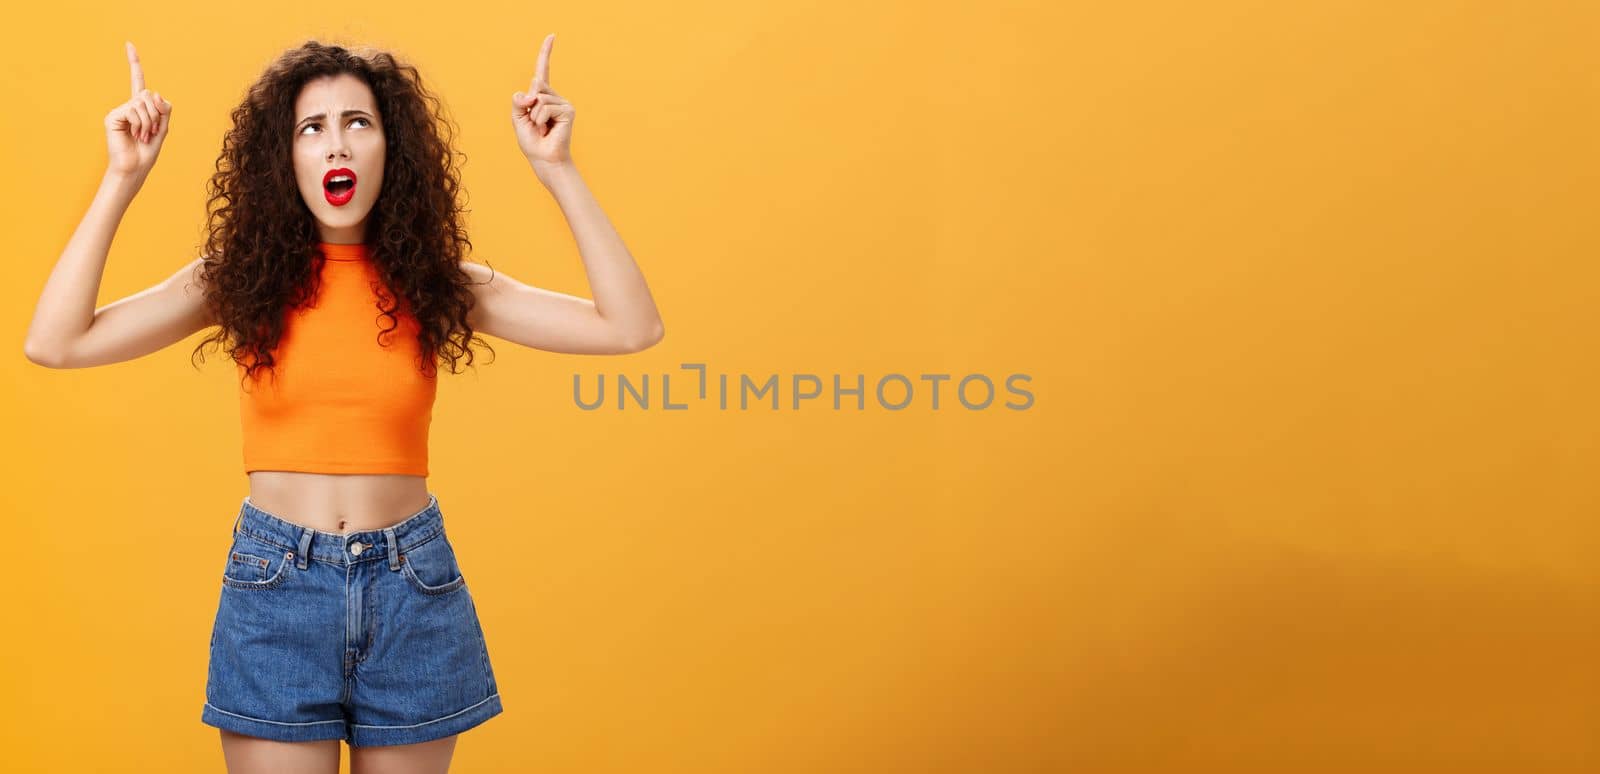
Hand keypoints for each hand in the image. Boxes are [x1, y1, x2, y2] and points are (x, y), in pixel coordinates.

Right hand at [104, 41, 171, 179]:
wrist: (134, 167)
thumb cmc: (147, 151)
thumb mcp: (163, 128)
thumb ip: (163, 109)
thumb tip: (154, 93)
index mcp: (140, 107)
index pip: (138, 81)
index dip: (134, 63)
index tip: (129, 44)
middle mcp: (128, 105)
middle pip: (149, 95)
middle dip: (157, 115)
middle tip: (151, 132)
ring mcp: (119, 110)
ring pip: (143, 103)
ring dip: (150, 122)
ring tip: (143, 136)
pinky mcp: (113, 116)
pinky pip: (134, 110)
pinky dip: (141, 124)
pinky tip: (135, 135)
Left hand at [511, 34, 574, 171]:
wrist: (544, 159)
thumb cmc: (531, 141)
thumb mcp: (517, 117)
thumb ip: (519, 100)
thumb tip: (532, 92)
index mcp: (541, 96)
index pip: (543, 70)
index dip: (546, 52)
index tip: (552, 36)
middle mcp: (554, 97)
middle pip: (536, 84)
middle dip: (528, 104)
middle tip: (534, 122)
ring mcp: (563, 103)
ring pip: (539, 97)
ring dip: (534, 116)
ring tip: (541, 128)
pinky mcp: (568, 110)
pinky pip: (545, 106)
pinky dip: (540, 119)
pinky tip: (547, 129)